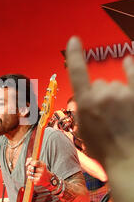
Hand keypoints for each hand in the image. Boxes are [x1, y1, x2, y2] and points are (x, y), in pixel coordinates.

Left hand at [26, 158, 51, 187]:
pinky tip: (32, 177)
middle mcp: (42, 171)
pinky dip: (30, 177)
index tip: (31, 164)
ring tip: (31, 172)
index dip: (31, 163)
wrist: (47, 178)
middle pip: (30, 168)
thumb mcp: (39, 163)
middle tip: (31, 168)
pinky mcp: (38, 181)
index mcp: (43, 165)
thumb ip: (31, 160)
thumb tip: (26, 164)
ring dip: (28, 172)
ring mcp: (40, 176)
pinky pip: (30, 178)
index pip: (34, 163)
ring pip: (29, 173)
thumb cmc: (40, 169)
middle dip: (29, 168)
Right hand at [66, 36, 133, 169]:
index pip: (77, 72)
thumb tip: (88, 102)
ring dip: (116, 96)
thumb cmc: (105, 151)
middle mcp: (103, 94)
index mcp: (86, 103)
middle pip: (99, 84)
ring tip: (121, 117)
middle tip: (105, 117)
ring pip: (115, 85)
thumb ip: (83, 112)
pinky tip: (128, 61)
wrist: (128, 161)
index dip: (75, 55)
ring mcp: (123, 94)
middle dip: (100, 96)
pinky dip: (130, 68)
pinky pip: (133, 76)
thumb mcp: (83, 132)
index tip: (74, 40)